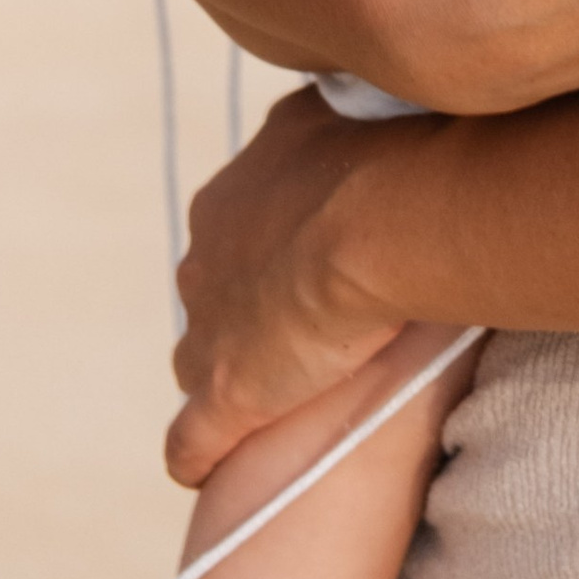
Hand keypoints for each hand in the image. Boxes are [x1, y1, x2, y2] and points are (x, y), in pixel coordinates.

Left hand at [165, 82, 402, 484]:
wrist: (379, 219)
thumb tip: (368, 108)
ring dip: (234, 370)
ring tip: (282, 393)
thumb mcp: (350, 119)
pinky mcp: (223, 396)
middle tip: (310, 324)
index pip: (239, 233)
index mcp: (231, 198)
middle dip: (252, 307)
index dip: (278, 252)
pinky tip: (205, 470)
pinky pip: (190, 439)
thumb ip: (339, 130)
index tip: (319, 263)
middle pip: (216, 293)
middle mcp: (206, 257)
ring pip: (201, 356)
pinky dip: (197, 453)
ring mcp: (208, 329)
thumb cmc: (387, 160)